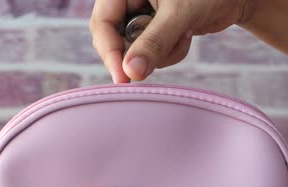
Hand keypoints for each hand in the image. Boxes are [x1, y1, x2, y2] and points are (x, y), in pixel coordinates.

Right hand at [89, 0, 256, 82]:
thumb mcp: (180, 14)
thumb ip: (154, 42)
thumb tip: (131, 72)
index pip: (102, 23)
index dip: (110, 52)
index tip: (123, 78)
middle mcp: (129, 0)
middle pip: (114, 39)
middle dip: (141, 52)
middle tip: (162, 56)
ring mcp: (141, 15)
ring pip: (134, 50)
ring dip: (161, 52)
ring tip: (184, 34)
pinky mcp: (155, 29)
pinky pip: (151, 53)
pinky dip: (169, 52)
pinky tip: (185, 36)